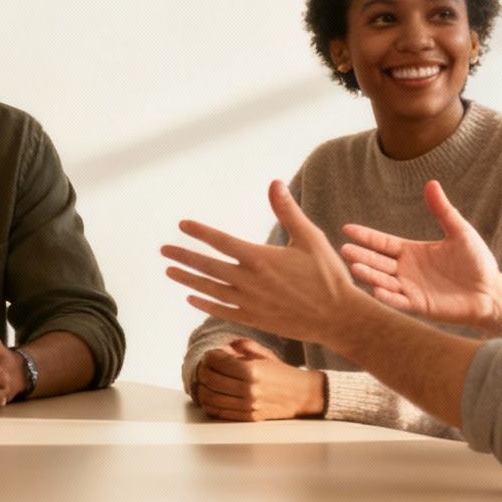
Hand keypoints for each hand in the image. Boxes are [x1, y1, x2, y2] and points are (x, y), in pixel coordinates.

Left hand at [163, 180, 371, 348]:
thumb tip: (274, 183)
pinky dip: (205, 303)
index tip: (182, 225)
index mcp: (260, 258)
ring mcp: (250, 302)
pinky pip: (222, 310)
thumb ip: (287, 211)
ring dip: (188, 279)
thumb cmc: (327, 275)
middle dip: (183, 257)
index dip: (199, 232)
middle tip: (164, 251)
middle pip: (207, 266)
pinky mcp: (255, 319)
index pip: (220, 241)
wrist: (338, 317)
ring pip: (210, 289)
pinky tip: (192, 297)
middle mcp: (249, 281)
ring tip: (170, 271)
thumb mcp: (310, 237)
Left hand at [193, 339, 326, 421]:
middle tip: (205, 366)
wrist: (303, 395)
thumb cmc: (283, 374)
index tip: (210, 354)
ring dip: (202, 387)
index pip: (218, 362)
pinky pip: (218, 412)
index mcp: (252, 371)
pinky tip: (211, 395)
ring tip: (206, 381)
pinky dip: (208, 403)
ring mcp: (247, 406)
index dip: (209, 356)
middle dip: (202, 370)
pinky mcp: (247, 417)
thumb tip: (223, 348)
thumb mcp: (265, 354)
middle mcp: (249, 390)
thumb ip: (243, 346)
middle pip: (210, 379)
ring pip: (210, 397)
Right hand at [339, 179, 500, 330]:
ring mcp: (411, 288)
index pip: (383, 243)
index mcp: (412, 251)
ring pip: (384, 281)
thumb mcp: (459, 231)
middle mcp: (407, 270)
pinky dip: (388, 297)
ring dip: (370, 275)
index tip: (347, 229)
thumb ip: (443, 210)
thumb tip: (432, 183)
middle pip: (378, 261)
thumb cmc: (477, 262)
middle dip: (361, 255)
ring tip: (355, 267)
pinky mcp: (420, 305)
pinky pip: (400, 301)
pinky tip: (376, 290)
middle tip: (344, 249)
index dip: (366, 236)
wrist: (492, 292)